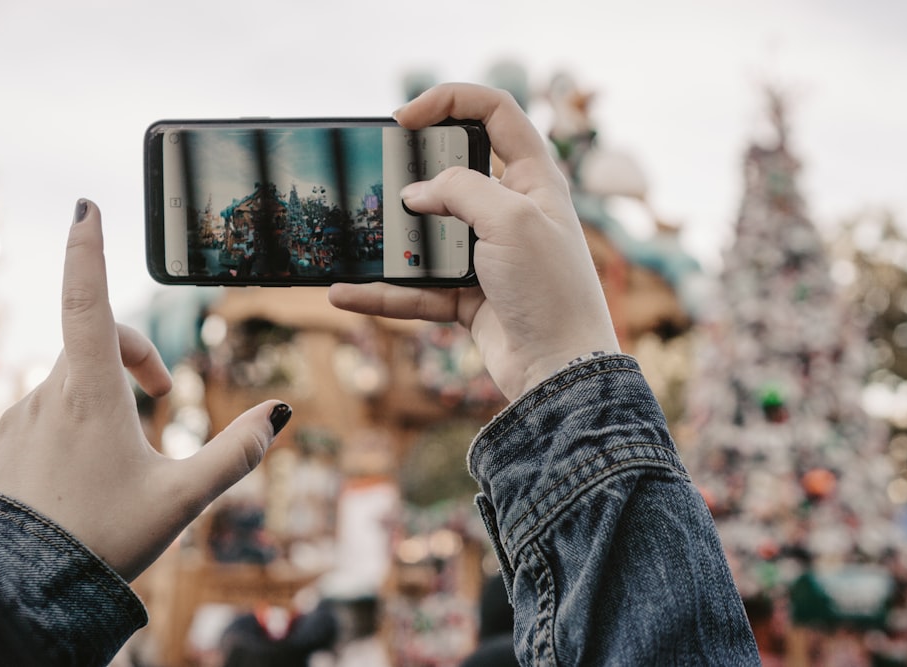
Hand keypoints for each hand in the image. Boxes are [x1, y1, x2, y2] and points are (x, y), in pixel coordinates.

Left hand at [0, 200, 290, 580]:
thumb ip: (236, 453)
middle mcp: (45, 396)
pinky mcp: (3, 444)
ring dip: (107, 392)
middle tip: (165, 394)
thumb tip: (277, 413)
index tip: (86, 208)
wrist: (25, 592)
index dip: (87, 251)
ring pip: (71, 378)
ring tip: (127, 452)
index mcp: (88, 396)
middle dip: (135, 354)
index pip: (86, 303)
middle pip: (94, 341)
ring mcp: (18, 420)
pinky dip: (77, 419)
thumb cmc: (102, 539)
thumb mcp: (182, 498)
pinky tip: (88, 471)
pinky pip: (47, 409)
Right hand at [328, 83, 619, 400]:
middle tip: (379, 176)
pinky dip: (385, 292)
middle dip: (414, 172)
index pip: (496, 114)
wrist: (561, 371)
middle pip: (454, 173)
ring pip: (429, 234)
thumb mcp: (511, 220)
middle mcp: (512, 212)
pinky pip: (418, 288)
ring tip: (355, 236)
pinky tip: (346, 292)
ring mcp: (488, 255)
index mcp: (535, 180)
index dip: (451, 101)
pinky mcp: (469, 296)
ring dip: (392, 239)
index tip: (406, 118)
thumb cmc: (552, 289)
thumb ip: (460, 190)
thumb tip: (417, 193)